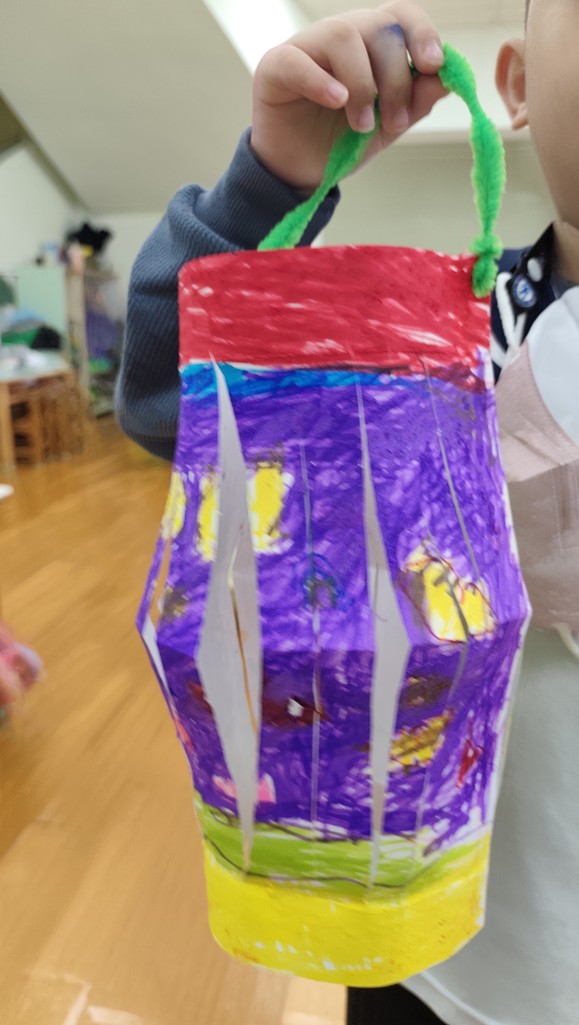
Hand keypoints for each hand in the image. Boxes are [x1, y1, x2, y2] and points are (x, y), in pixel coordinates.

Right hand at [251, 3, 446, 192]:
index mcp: (372, 43)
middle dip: (396, 79)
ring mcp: (307, 46)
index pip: (402, 16)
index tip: (433, 66)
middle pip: (379, 28)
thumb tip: (447, 79)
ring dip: (362, 85)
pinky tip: (336, 102)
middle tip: (395, 123)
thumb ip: (415, 102)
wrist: (301, 170)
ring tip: (362, 125)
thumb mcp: (387, 126)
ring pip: (343, 36)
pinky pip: (299, 61)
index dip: (422, 33)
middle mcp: (342, 35)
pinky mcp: (275, 66)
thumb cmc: (342, 141)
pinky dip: (321, 81)